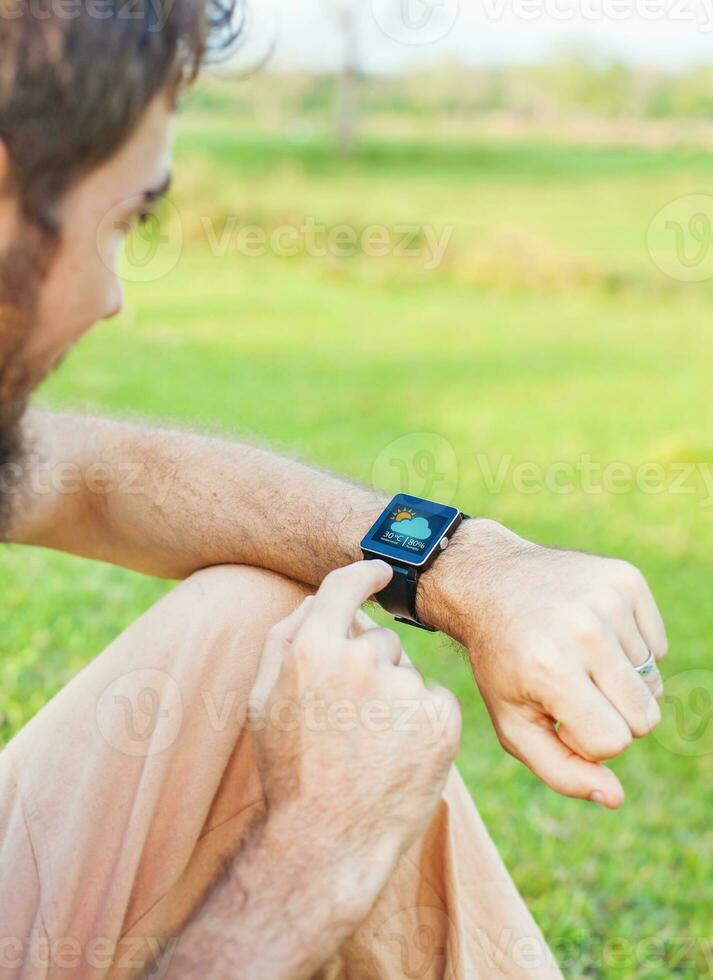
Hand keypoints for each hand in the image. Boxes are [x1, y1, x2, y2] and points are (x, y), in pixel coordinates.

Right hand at [249, 560, 460, 902]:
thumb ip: (286, 638)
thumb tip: (319, 598)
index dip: (364, 573)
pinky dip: (424, 722)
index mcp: (312, 648)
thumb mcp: (264, 699)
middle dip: (369, 666)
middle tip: (349, 720)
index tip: (380, 571)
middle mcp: (361, 660)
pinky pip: (435, 701)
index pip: (345, 586)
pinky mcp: (441, 719)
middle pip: (379, 639)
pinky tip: (399, 756)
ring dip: (396, 696)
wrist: (328, 842)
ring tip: (371, 745)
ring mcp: (405, 689)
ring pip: (408, 673)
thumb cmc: (290, 770)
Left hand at [420, 519, 666, 808]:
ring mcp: (608, 599)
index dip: (587, 739)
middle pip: (645, 717)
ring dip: (620, 681)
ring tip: (577, 657)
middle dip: (611, 715)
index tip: (558, 715)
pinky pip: (658, 646)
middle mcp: (583, 630)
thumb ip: (560, 771)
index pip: (613, 742)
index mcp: (549, 669)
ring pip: (654, 683)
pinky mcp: (626, 578)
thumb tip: (615, 797)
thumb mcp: (512, 721)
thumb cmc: (502, 661)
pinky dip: (631, 649)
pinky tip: (592, 633)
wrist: (490, 581)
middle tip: (572, 689)